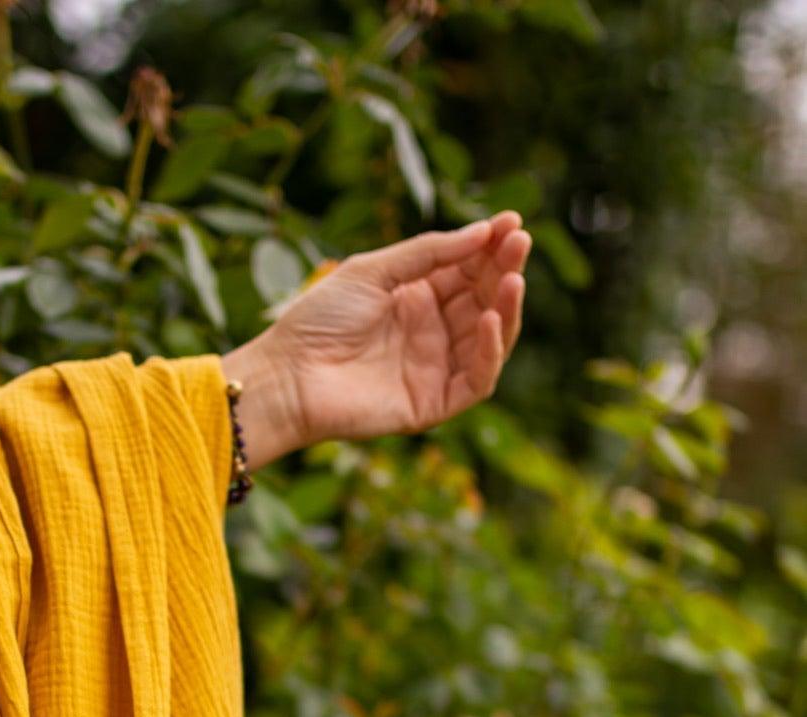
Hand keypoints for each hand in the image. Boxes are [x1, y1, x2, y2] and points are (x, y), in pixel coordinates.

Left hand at [220, 212, 530, 468]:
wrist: (287, 376)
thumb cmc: (319, 320)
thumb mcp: (375, 271)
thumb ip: (428, 252)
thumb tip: (484, 231)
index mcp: (417, 297)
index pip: (468, 270)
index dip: (492, 247)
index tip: (512, 222)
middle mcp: (432, 332)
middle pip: (484, 300)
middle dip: (504, 270)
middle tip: (519, 243)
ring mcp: (434, 369)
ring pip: (489, 339)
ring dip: (505, 309)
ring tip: (512, 279)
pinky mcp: (432, 404)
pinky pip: (476, 380)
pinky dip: (489, 352)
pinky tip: (488, 320)